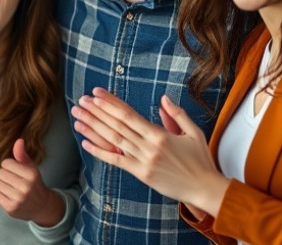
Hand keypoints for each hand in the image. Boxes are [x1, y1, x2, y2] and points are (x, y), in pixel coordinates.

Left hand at [0, 139, 63, 226]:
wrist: (42, 206)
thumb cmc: (34, 183)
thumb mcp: (31, 167)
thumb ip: (22, 154)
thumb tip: (18, 140)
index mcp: (31, 174)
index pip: (6, 163)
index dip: (9, 165)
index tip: (15, 170)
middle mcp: (25, 187)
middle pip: (0, 173)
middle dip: (4, 174)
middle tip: (13, 179)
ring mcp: (18, 199)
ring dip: (1, 184)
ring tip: (11, 187)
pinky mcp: (11, 209)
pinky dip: (0, 193)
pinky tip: (9, 194)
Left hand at [71, 88, 229, 216]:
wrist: (203, 188)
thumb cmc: (200, 160)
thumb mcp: (193, 132)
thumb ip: (177, 114)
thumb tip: (163, 98)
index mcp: (160, 134)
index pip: (129, 114)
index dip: (111, 103)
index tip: (97, 93)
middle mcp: (148, 146)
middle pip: (117, 125)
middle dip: (97, 111)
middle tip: (82, 100)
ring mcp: (142, 161)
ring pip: (113, 140)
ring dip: (93, 127)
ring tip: (78, 117)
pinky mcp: (140, 174)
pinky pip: (116, 161)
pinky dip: (99, 152)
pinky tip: (85, 143)